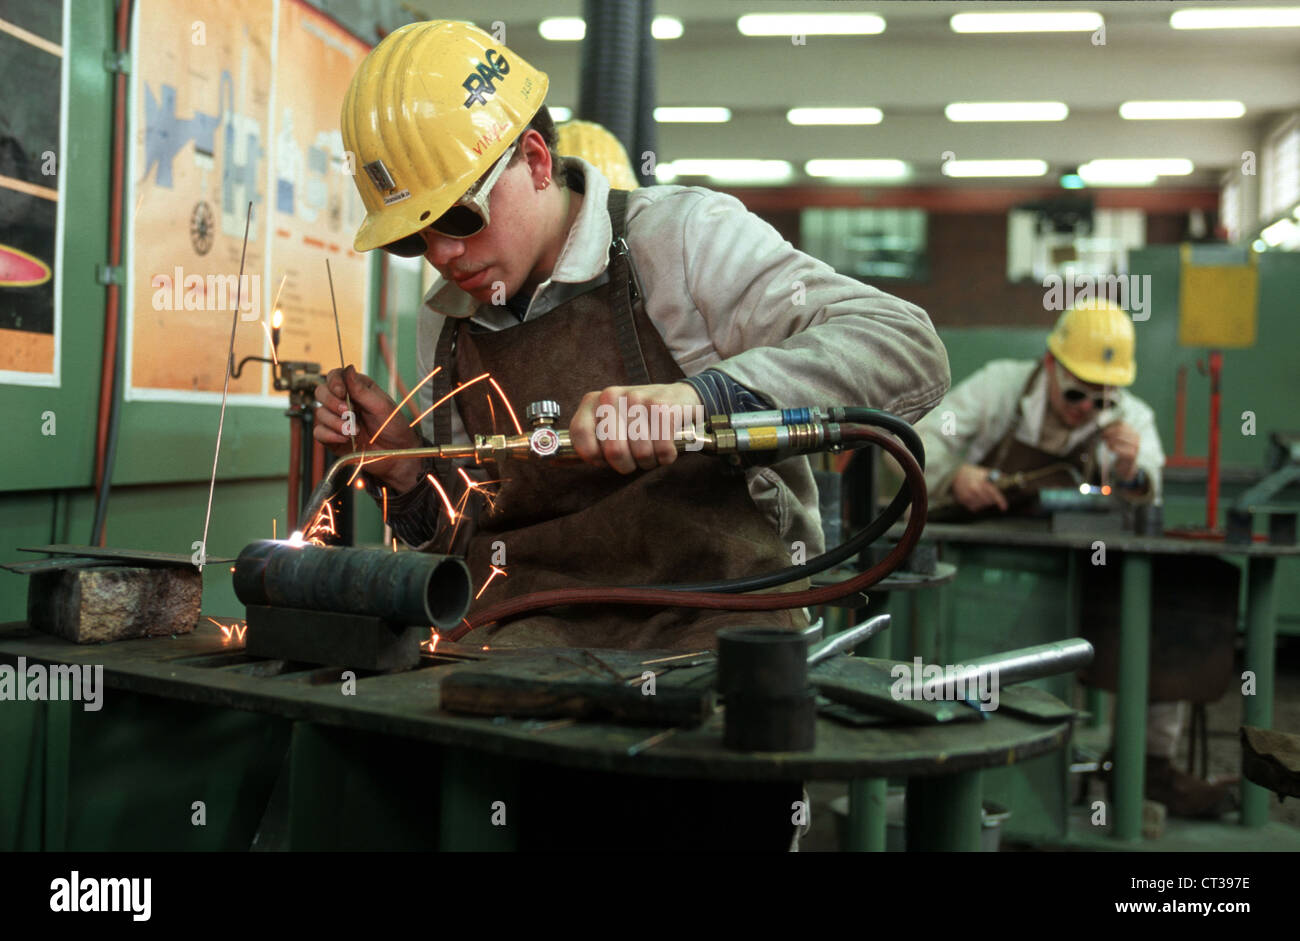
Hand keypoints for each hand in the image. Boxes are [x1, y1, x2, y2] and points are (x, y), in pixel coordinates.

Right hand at [313, 365, 420, 491]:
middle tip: (349, 413)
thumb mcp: (381, 405)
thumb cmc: (393, 426)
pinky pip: (319, 432)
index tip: (341, 393)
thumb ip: (362, 389)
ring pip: (320, 413)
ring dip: (337, 423)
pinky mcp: (332, 436)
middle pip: (321, 393)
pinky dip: (330, 435)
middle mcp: (343, 402)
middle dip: (333, 403)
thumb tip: (348, 368)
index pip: (334, 376)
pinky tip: (345, 438)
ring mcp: (336, 419)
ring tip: (355, 431)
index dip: (334, 383)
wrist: (396, 453)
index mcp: (356, 389)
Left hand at [569, 382, 704, 473]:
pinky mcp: (663, 406)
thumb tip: (554, 461)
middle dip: (627, 464)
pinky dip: (666, 456)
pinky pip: (661, 448)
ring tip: (652, 450)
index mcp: (593, 401)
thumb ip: (588, 439)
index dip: (593, 456)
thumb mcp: (610, 423)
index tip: (603, 460)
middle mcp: (612, 396)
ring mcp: (638, 399)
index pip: (579, 435)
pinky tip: (667, 447)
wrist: (680, 398)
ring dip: (649, 461)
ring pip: (639, 453)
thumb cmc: (640, 419)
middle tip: (635, 458)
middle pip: (613, 451)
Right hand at [950, 464, 1008, 512]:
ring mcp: (968, 495)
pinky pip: (974, 507)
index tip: (1004, 507)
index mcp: (982, 481)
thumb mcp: (986, 472)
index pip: (994, 493)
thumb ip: (999, 476)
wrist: (957, 474)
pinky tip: (975, 498)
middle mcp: (975, 488)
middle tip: (993, 498)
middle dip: (992, 500)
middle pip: (989, 502)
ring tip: (982, 495)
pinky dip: (977, 505)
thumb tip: (1014, 480)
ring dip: (984, 503)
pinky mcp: (963, 500)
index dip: (1000, 501)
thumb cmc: (974, 473)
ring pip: (982, 505)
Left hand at [1101, 421, 1140, 481]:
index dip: (1111, 426)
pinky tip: (1109, 448)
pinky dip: (1112, 447)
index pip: (1121, 424)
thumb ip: (1112, 432)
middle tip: (1102, 436)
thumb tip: (1103, 426)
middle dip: (1109, 432)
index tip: (1103, 430)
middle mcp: (1136, 437)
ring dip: (1109, 440)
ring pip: (1119, 438)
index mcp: (1133, 431)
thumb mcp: (1118, 439)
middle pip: (1120, 430)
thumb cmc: (1120, 450)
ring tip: (1106, 443)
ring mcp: (1135, 446)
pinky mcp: (1132, 454)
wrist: (1126, 465)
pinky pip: (1119, 449)